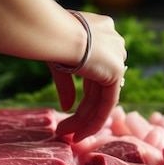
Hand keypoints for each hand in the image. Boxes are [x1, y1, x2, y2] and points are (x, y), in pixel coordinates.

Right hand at [53, 11, 126, 141]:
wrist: (53, 32)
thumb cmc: (46, 38)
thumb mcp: (58, 63)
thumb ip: (66, 85)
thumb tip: (67, 107)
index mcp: (100, 30)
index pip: (96, 68)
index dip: (86, 92)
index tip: (71, 107)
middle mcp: (113, 42)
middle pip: (98, 86)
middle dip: (82, 111)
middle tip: (65, 128)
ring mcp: (117, 56)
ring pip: (101, 98)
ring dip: (83, 120)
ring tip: (65, 134)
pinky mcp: (117, 71)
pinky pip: (107, 103)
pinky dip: (94, 121)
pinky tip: (79, 134)